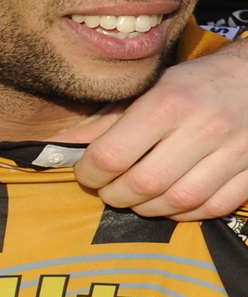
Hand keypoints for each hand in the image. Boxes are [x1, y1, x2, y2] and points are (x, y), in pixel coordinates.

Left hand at [75, 41, 247, 218]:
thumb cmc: (194, 83)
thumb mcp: (149, 87)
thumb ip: (108, 118)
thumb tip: (65, 145)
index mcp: (169, 103)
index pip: (112, 155)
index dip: (89, 173)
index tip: (86, 173)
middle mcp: (203, 127)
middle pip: (143, 184)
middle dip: (115, 195)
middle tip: (108, 190)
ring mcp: (235, 151)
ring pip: (178, 201)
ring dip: (147, 208)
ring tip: (136, 198)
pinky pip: (214, 207)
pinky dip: (186, 213)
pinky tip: (170, 202)